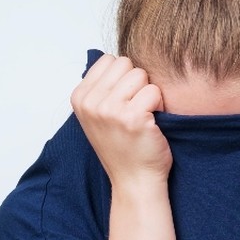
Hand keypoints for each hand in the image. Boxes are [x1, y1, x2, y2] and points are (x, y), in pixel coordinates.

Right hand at [70, 53, 171, 187]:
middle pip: (125, 63)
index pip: (109, 60)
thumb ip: (101, 87)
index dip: (123, 78)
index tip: (122, 101)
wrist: (134, 181)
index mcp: (79, 97)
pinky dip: (159, 105)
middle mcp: (90, 102)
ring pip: (141, 75)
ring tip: (143, 116)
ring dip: (148, 93)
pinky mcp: (132, 118)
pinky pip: (154, 91)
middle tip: (135, 109)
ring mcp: (110, 110)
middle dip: (136, 82)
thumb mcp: (98, 114)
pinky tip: (152, 124)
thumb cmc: (122, 146)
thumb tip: (115, 59)